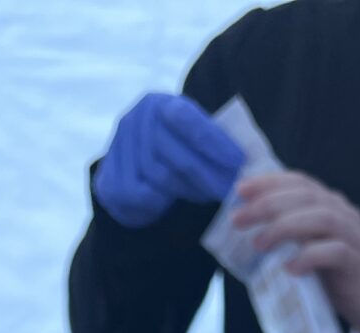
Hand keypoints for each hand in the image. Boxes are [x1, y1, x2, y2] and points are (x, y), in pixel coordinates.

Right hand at [95, 93, 244, 228]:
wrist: (130, 166)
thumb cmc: (172, 148)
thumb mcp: (190, 134)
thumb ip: (212, 140)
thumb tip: (250, 160)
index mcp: (159, 103)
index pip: (188, 121)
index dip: (215, 144)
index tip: (238, 163)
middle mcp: (135, 120)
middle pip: (178, 155)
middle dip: (209, 175)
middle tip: (231, 188)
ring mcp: (119, 148)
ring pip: (163, 176)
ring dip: (191, 189)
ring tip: (211, 194)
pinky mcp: (110, 177)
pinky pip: (145, 195)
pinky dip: (164, 202)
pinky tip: (176, 201)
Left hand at [232, 172, 359, 332]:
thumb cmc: (345, 280)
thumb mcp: (313, 252)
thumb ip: (293, 239)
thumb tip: (253, 234)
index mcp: (331, 208)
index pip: (300, 183)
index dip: (270, 183)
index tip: (240, 190)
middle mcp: (343, 215)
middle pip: (306, 196)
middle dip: (268, 204)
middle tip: (239, 219)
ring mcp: (353, 237)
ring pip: (320, 218)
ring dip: (285, 227)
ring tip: (260, 243)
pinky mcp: (358, 263)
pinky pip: (335, 252)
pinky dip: (310, 257)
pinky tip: (290, 268)